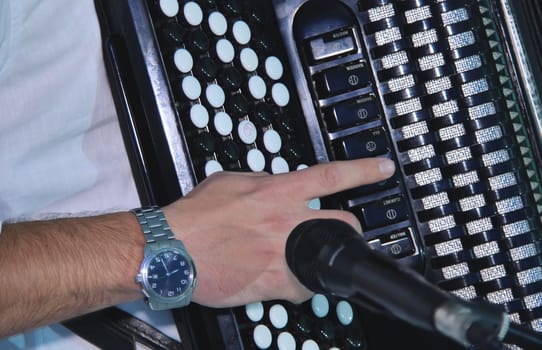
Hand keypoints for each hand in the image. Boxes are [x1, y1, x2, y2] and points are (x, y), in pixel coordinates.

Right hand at [163, 157, 394, 307]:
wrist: (172, 252)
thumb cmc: (195, 218)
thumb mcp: (229, 182)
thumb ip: (261, 181)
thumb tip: (276, 182)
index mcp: (276, 193)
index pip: (331, 176)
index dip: (364, 170)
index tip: (383, 169)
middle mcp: (286, 223)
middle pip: (344, 223)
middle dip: (347, 228)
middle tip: (335, 231)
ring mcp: (284, 255)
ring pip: (327, 260)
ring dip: (320, 259)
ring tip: (298, 258)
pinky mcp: (274, 285)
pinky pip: (304, 289)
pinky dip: (299, 284)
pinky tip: (280, 278)